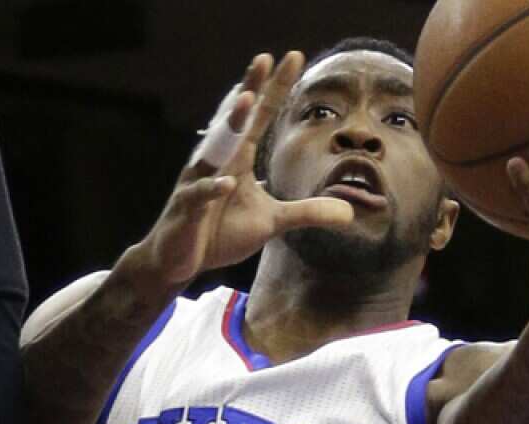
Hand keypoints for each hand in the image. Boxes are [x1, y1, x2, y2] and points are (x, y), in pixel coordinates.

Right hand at [137, 52, 353, 286]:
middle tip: (264, 58)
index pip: (261, 117)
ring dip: (230, 123)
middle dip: (251, 89)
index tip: (294, 58)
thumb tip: (349, 212)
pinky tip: (228, 182)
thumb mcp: (271, 222)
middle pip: (236, 119)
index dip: (276, 89)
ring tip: (247, 99)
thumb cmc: (220, 233)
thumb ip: (307, 212)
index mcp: (237, 157)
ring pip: (215, 147)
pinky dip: (212, 189)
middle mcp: (217, 161)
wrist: (179, 260)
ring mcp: (198, 182)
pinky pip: (199, 195)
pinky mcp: (186, 209)